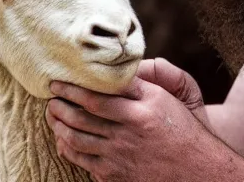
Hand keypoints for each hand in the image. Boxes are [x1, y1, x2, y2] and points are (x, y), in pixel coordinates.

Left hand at [46, 58, 213, 181]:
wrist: (193, 167)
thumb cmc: (179, 128)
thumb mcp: (163, 99)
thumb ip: (137, 85)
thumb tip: (113, 72)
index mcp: (138, 113)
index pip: (95, 98)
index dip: (72, 89)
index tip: (58, 82)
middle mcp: (124, 136)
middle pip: (80, 120)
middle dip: (59, 107)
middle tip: (50, 98)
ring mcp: (116, 158)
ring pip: (77, 141)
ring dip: (59, 127)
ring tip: (53, 115)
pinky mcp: (113, 175)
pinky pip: (82, 162)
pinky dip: (68, 149)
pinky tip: (64, 140)